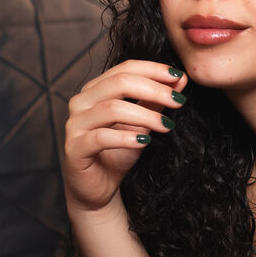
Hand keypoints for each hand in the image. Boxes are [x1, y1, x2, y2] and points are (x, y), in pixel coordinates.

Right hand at [63, 60, 187, 212]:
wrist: (99, 187)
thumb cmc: (119, 152)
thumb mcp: (143, 124)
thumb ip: (156, 102)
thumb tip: (181, 79)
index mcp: (96, 89)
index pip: (125, 69)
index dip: (154, 70)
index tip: (180, 77)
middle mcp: (81, 102)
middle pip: (119, 83)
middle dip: (154, 90)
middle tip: (179, 102)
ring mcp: (75, 125)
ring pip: (111, 109)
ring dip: (145, 115)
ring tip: (167, 125)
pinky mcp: (74, 148)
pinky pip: (100, 137)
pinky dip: (126, 138)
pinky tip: (145, 141)